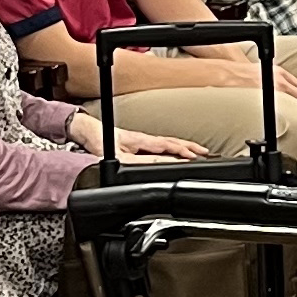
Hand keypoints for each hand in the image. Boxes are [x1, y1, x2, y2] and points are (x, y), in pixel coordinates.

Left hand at [69, 108, 204, 161]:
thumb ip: (143, 161)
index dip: (184, 152)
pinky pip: (163, 144)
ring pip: (169, 142)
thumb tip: (163, 163)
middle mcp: (146, 139)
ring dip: (185, 146)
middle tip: (207, 153)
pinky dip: (175, 147)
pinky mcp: (140, 143)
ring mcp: (144, 140)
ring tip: (198, 151)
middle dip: (191, 147)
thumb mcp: (122, 157)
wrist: (89, 133)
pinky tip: (176, 151)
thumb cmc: (102, 143)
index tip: (197, 157)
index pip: (170, 146)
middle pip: (174, 142)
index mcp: (144, 140)